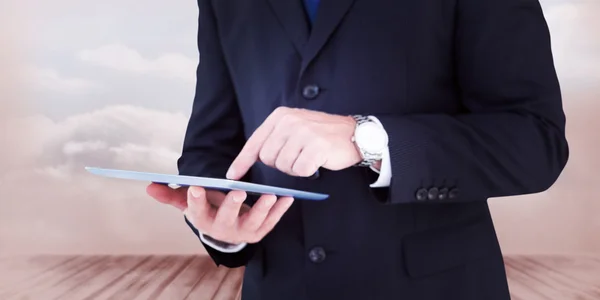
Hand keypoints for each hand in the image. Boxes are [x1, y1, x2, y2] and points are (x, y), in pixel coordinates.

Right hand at [146, 183, 294, 243]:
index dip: (195, 200)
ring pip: (253, 221)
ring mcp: (243, 232)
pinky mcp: (260, 231)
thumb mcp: (189, 203)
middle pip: (225, 217)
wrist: (227, 230)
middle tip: (238, 192)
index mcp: (203, 220)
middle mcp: (222, 229)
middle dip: (231, 205)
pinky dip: (280, 211)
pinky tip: (287, 198)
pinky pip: (272, 222)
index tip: (196, 187)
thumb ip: (171, 194)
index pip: (196, 211)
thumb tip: (149, 186)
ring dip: (262, 209)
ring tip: (270, 195)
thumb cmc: (208, 209)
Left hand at [226, 107, 361, 179]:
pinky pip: (300, 170)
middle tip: (297, 156)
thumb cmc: (322, 135)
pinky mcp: (316, 146)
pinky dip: (307, 171)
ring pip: (283, 166)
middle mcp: (289, 121)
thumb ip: (274, 139)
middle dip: (280, 164)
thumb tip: (250, 159)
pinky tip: (317, 161)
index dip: (242, 161)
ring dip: (295, 168)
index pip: (255, 142)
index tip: (232, 175)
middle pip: (267, 158)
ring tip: (308, 156)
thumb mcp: (295, 127)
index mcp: (280, 115)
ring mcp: (303, 132)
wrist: (354, 134)